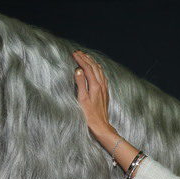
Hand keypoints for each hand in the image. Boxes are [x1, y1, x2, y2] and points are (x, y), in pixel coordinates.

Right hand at [72, 50, 138, 170]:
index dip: (80, 59)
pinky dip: (97, 69)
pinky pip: (102, 76)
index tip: (74, 53)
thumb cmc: (89, 115)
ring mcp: (104, 88)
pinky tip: (96, 69)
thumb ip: (80, 83)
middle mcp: (101, 85)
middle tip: (78, 52)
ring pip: (99, 70)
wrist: (101, 126)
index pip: (87, 68)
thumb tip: (78, 70)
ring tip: (86, 57)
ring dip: (92, 62)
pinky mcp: (105, 92)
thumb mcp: (82, 99)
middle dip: (86, 58)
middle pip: (94, 67)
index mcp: (95, 85)